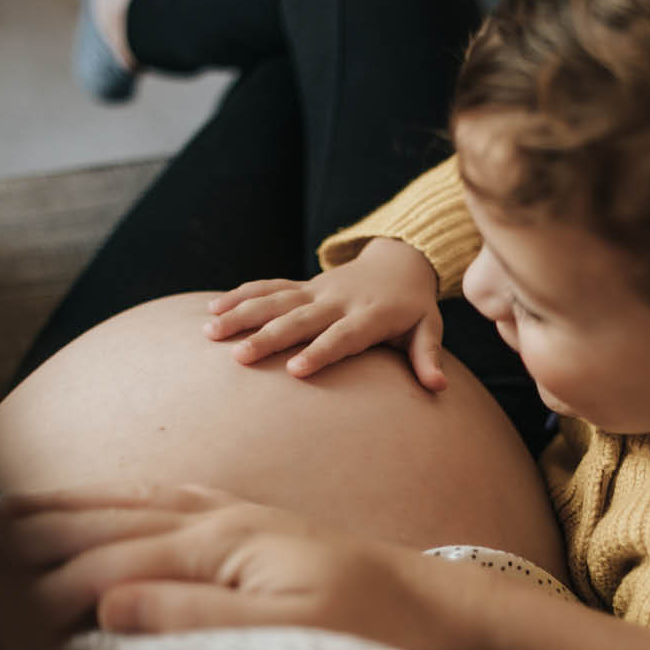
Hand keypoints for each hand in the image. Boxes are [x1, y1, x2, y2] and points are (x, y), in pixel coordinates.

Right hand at [1, 483, 482, 649]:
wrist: (435, 600)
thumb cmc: (370, 623)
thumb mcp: (291, 629)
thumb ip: (199, 617)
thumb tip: (108, 605)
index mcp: (220, 543)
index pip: (108, 564)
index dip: (44, 588)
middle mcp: (219, 518)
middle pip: (103, 521)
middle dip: (28, 531)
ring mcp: (233, 516)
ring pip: (128, 504)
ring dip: (63, 506)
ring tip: (4, 506)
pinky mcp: (249, 524)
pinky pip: (168, 499)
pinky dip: (124, 499)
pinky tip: (111, 500)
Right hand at [203, 238, 445, 389]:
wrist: (400, 262)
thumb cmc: (414, 307)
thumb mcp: (429, 327)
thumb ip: (428, 356)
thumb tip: (439, 388)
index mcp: (369, 315)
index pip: (343, 336)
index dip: (320, 351)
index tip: (295, 370)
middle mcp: (338, 301)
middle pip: (300, 320)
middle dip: (269, 337)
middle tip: (239, 357)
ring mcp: (316, 290)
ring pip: (274, 300)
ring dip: (242, 314)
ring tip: (211, 332)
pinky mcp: (302, 285)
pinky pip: (267, 287)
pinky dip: (240, 295)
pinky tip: (210, 309)